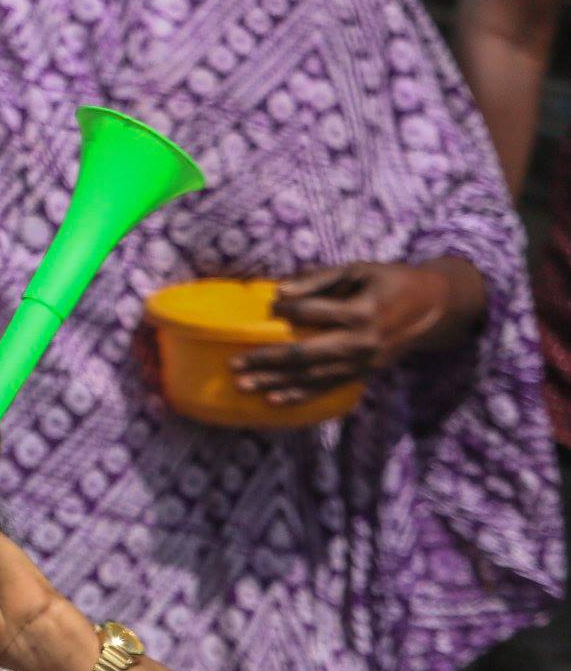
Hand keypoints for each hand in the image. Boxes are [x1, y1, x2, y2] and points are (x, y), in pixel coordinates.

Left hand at [232, 257, 486, 404]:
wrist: (435, 307)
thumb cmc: (391, 281)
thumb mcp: (359, 269)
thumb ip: (319, 279)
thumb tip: (278, 292)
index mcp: (361, 312)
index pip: (313, 314)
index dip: (287, 311)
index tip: (268, 308)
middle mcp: (361, 343)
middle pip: (305, 354)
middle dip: (267, 360)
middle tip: (235, 364)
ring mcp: (362, 363)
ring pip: (312, 377)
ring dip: (275, 383)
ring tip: (243, 386)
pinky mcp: (363, 374)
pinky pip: (326, 388)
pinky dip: (299, 396)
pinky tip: (274, 400)